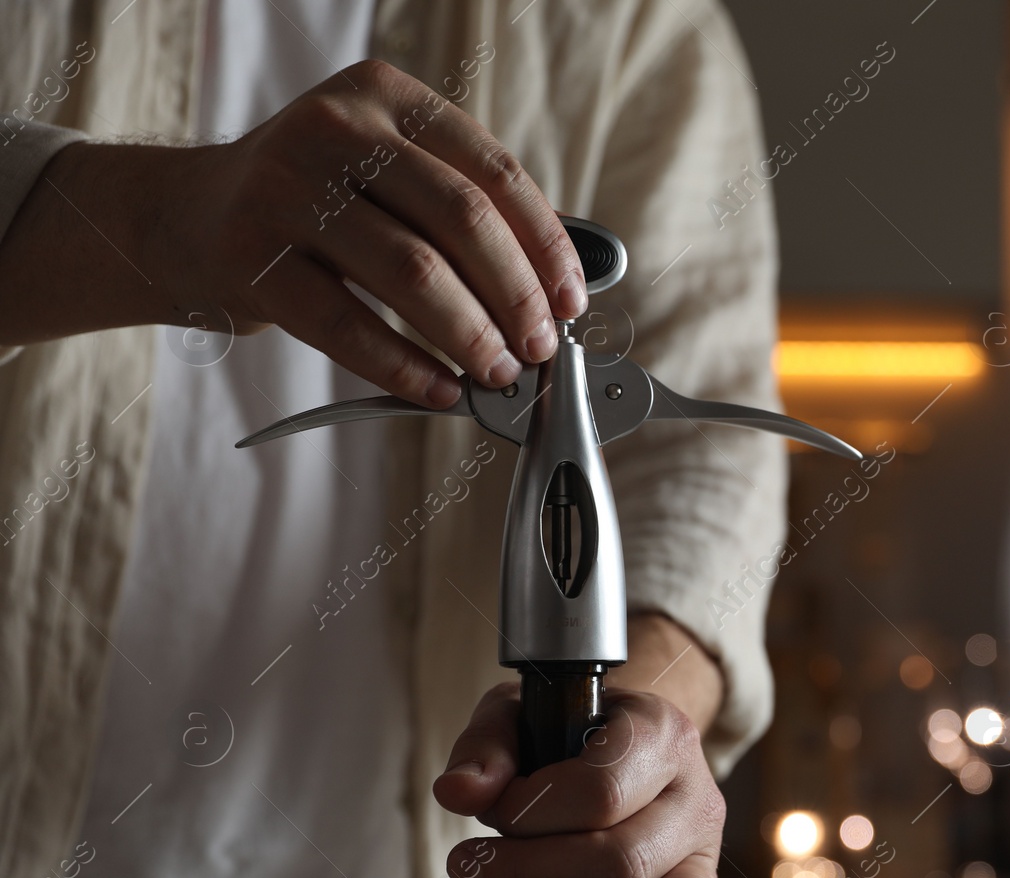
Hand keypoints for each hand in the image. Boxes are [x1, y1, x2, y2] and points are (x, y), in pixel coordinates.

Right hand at [0, 60, 585, 406]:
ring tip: (497, 372)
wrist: (182, 217)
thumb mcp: (385, 175)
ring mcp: (285, 188)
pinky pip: (347, 325)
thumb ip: (463, 213)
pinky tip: (440, 390)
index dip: (544, 246)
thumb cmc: (315, 206)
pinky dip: (406, 367)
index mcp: (387, 99)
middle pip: (461, 220)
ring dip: (470, 334)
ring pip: (412, 272)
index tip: (571, 302)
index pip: (493, 172)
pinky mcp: (248, 257)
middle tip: (538, 347)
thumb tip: (555, 293)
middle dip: (516, 295)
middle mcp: (335, 129)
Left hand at [433, 682, 729, 877]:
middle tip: (478, 868)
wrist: (625, 738)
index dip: (533, 812)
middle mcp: (693, 796)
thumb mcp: (523, 714)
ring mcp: (703, 854)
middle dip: (537, 875)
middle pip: (626, 858)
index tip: (493, 813)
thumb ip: (487, 745)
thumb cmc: (570, 730)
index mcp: (659, 734)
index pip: (602, 790)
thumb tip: (459, 792)